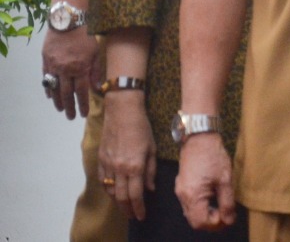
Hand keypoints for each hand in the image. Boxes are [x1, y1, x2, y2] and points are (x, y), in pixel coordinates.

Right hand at [42, 26, 100, 118]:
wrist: (67, 22)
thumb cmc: (86, 36)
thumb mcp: (96, 52)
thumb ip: (96, 70)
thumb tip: (97, 87)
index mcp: (80, 68)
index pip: (82, 91)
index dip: (83, 104)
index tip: (83, 114)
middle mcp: (66, 70)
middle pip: (67, 93)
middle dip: (69, 107)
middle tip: (70, 117)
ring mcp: (54, 67)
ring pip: (55, 88)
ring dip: (58, 101)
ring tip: (61, 109)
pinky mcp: (46, 62)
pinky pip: (46, 79)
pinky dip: (49, 89)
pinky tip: (51, 96)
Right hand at [99, 92, 156, 219]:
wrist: (122, 111)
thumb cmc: (141, 127)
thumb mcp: (152, 147)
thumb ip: (151, 170)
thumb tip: (150, 189)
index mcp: (135, 166)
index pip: (135, 195)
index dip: (138, 208)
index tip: (141, 216)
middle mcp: (119, 168)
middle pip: (121, 197)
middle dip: (127, 209)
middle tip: (133, 216)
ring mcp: (107, 164)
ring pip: (110, 191)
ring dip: (117, 202)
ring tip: (125, 207)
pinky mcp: (100, 159)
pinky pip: (102, 180)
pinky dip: (108, 189)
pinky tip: (114, 192)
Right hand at [175, 133, 235, 230]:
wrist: (199, 138)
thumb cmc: (213, 156)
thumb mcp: (225, 179)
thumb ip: (227, 202)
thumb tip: (229, 220)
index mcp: (192, 196)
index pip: (200, 222)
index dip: (215, 224)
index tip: (228, 217)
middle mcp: (183, 196)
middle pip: (194, 220)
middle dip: (211, 222)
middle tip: (226, 215)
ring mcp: (180, 191)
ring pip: (191, 213)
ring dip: (206, 215)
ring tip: (221, 207)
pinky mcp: (181, 185)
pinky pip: (189, 204)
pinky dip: (200, 207)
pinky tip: (212, 199)